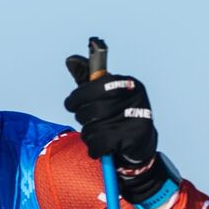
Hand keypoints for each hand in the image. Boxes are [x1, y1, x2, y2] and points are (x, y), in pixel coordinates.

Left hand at [64, 55, 169, 203]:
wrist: (139, 145)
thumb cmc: (116, 116)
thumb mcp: (103, 95)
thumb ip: (87, 79)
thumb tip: (70, 59)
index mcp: (128, 82)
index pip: (94, 86)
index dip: (77, 98)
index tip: (71, 105)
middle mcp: (136, 97)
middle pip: (90, 109)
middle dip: (82, 118)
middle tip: (88, 121)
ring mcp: (137, 117)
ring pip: (93, 127)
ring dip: (89, 134)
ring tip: (99, 133)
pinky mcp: (134, 137)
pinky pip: (99, 143)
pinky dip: (95, 148)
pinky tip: (102, 147)